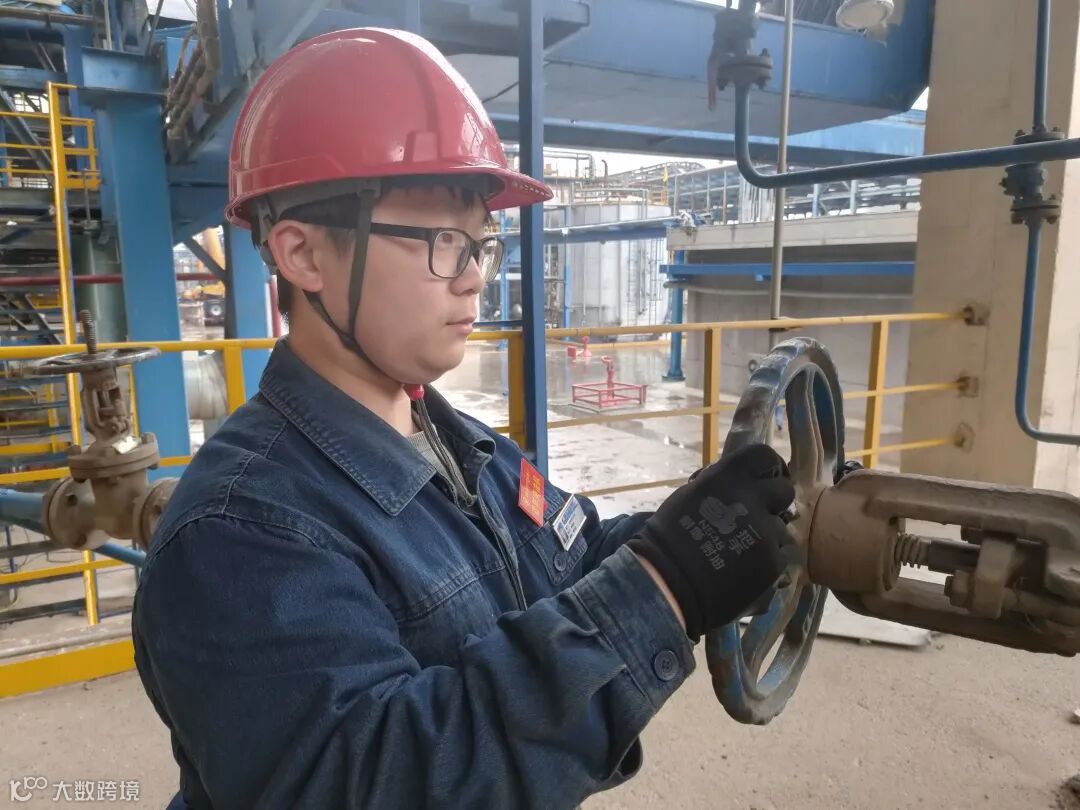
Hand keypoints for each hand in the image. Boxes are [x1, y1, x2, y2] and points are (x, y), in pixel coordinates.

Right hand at [628, 444, 795, 641]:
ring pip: (782, 528)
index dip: (769, 468)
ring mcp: (765, 531)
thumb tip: (740, 480)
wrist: (667, 582)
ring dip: (768, 536)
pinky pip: (780, 555)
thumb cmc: (669, 536)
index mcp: (728, 477)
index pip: (765, 457)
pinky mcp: (772, 562)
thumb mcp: (691, 494)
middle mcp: (752, 499)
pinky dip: (767, 561)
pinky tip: (745, 569)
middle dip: (774, 503)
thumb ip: (721, 484)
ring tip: (744, 550)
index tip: (764, 480)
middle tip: (757, 517)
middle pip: (784, 491)